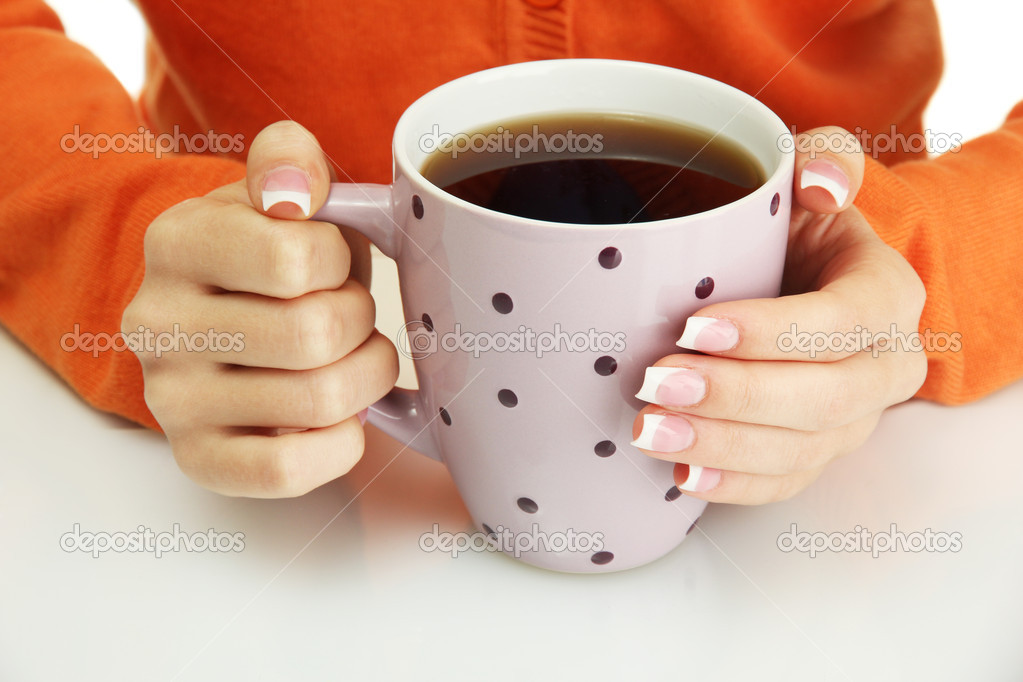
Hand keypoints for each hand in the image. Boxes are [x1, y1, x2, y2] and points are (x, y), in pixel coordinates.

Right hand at [122, 121, 397, 496]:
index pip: (297, 259)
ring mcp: (173, 399)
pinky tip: (336, 414)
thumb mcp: (276, 192)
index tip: (329, 263)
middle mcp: (158, 325)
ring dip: (365, 378)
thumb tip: (294, 191)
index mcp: (176, 243)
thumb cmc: (267, 254)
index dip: (341, 261)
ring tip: (349, 358)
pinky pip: (292, 469)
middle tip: (349, 315)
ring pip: (320, 401)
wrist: (219, 316)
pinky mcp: (199, 459)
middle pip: (316, 334)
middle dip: (360, 320)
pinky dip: (341, 441)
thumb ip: (289, 162)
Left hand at [631, 126, 927, 503]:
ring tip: (649, 430)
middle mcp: (885, 366)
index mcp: (886, 295)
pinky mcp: (819, 451)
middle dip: (736, 395)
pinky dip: (732, 485)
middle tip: (658, 383)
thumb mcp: (812, 173)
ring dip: (721, 446)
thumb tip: (822, 184)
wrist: (802, 278)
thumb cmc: (800, 226)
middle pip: (823, 399)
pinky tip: (681, 477)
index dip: (770, 331)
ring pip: (800, 450)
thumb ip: (825, 159)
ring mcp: (855, 419)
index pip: (841, 322)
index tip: (693, 328)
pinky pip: (785, 483)